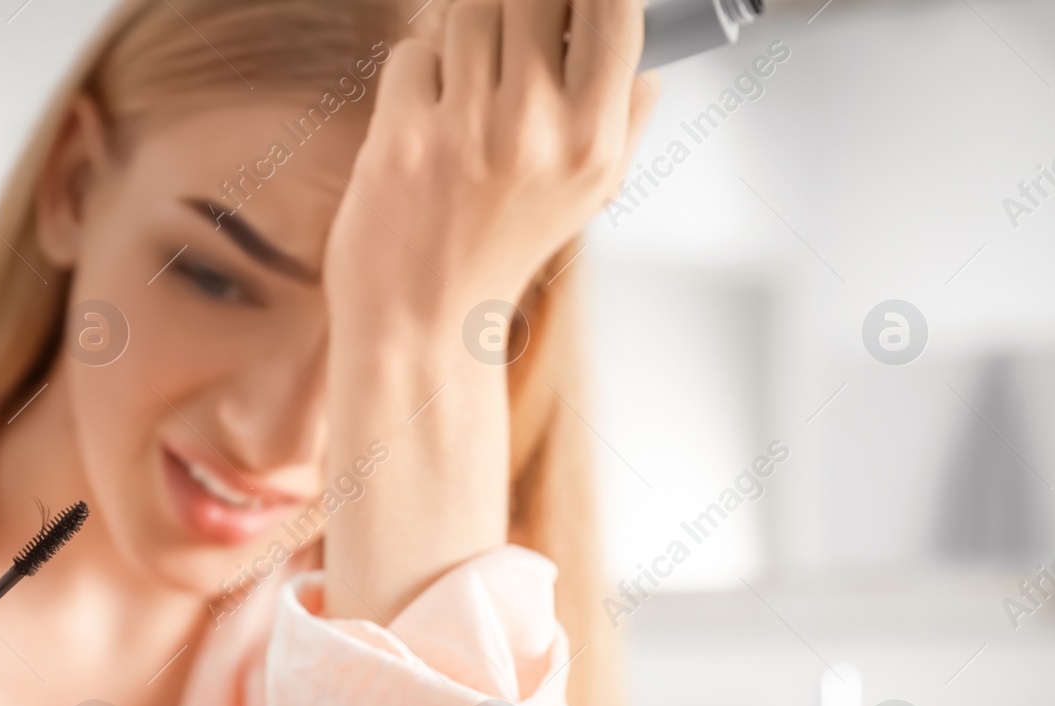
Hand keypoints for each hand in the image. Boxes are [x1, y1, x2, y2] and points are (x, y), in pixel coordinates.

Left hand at [322, 0, 657, 621]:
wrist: (419, 324)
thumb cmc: (499, 252)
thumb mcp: (585, 197)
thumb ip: (624, 120)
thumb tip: (650, 57)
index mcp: (594, 143)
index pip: (614, 6)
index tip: (565, 6)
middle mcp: (538, 134)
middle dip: (512, 8)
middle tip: (503, 47)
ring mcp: (468, 135)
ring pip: (465, 13)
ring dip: (457, 39)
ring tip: (460, 92)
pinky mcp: (403, 139)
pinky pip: (412, 55)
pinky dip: (413, 78)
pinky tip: (421, 125)